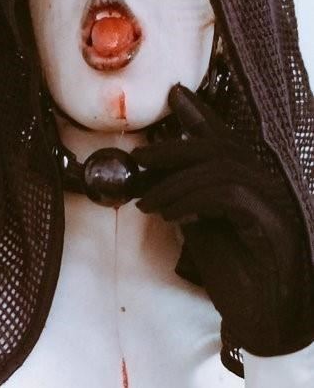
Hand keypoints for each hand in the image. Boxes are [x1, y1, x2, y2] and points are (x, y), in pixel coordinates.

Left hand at [133, 84, 313, 355]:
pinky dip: (191, 199)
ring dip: (175, 182)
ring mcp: (274, 201)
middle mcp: (267, 183)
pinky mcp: (272, 222)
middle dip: (174, 148)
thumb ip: (189, 195)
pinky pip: (227, 194)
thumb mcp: (201, 224)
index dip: (200, 114)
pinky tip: (170, 215)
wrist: (261, 320)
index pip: (224, 138)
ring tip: (148, 202)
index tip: (175, 95)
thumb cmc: (233, 274)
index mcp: (250, 180)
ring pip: (221, 167)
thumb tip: (162, 173)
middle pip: (219, 147)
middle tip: (142, 158)